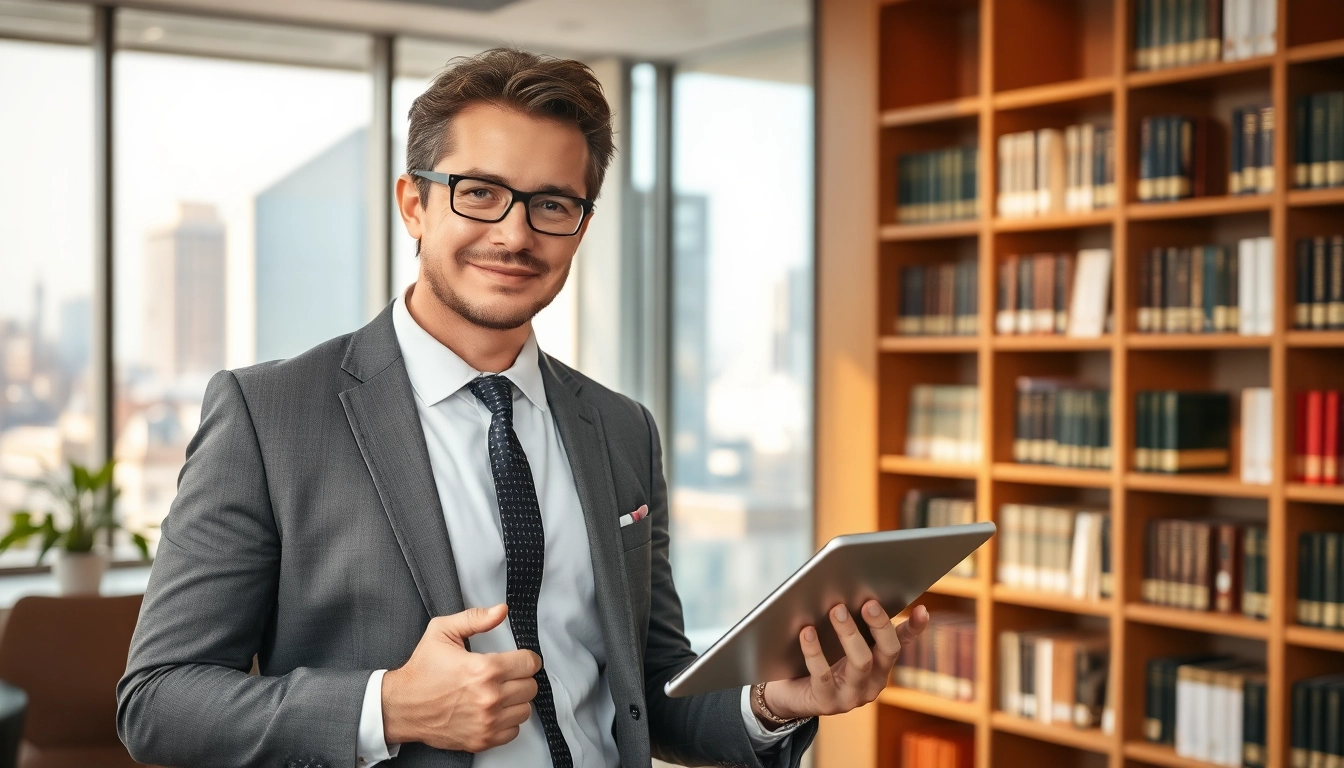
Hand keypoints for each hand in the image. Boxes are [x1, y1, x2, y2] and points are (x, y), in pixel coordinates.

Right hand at [382, 604, 540, 751]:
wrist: (401, 706)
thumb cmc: (421, 671)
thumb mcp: (442, 632)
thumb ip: (475, 618)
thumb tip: (501, 611)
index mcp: (484, 669)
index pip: (530, 663)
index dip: (525, 658)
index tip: (517, 660)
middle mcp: (489, 698)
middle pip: (530, 686)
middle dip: (520, 677)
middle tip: (504, 675)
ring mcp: (487, 722)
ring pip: (525, 709)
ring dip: (516, 700)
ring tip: (498, 692)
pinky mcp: (482, 739)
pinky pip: (514, 731)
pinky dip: (507, 721)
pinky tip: (494, 711)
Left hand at [757, 602, 928, 721]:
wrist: (786, 693)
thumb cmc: (817, 659)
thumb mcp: (837, 641)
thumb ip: (849, 621)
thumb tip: (850, 589)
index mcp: (879, 664)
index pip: (900, 642)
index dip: (914, 628)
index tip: (923, 609)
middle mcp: (873, 682)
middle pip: (887, 652)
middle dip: (880, 625)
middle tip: (868, 602)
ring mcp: (852, 695)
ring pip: (860, 662)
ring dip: (849, 633)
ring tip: (836, 609)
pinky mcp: (827, 702)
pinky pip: (823, 674)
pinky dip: (815, 650)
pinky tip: (806, 631)